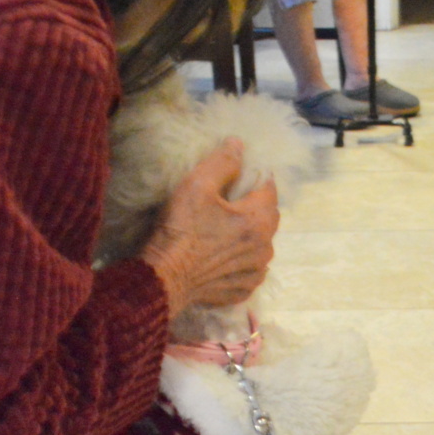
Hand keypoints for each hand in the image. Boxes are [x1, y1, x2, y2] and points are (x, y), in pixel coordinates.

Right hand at [139, 138, 278, 317]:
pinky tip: (222, 257)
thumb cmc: (181, 230)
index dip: (255, 176)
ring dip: (249, 234)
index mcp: (259, 219)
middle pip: (268, 217)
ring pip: (260, 244)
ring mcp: (255, 272)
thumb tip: (238, 144)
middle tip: (229, 202)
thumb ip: (223, 162)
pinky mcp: (242, 290)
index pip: (269, 187)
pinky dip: (240, 260)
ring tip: (225, 231)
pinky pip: (249, 268)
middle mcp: (265, 247)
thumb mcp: (197, 186)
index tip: (239, 174)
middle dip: (254, 205)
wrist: (164, 280)